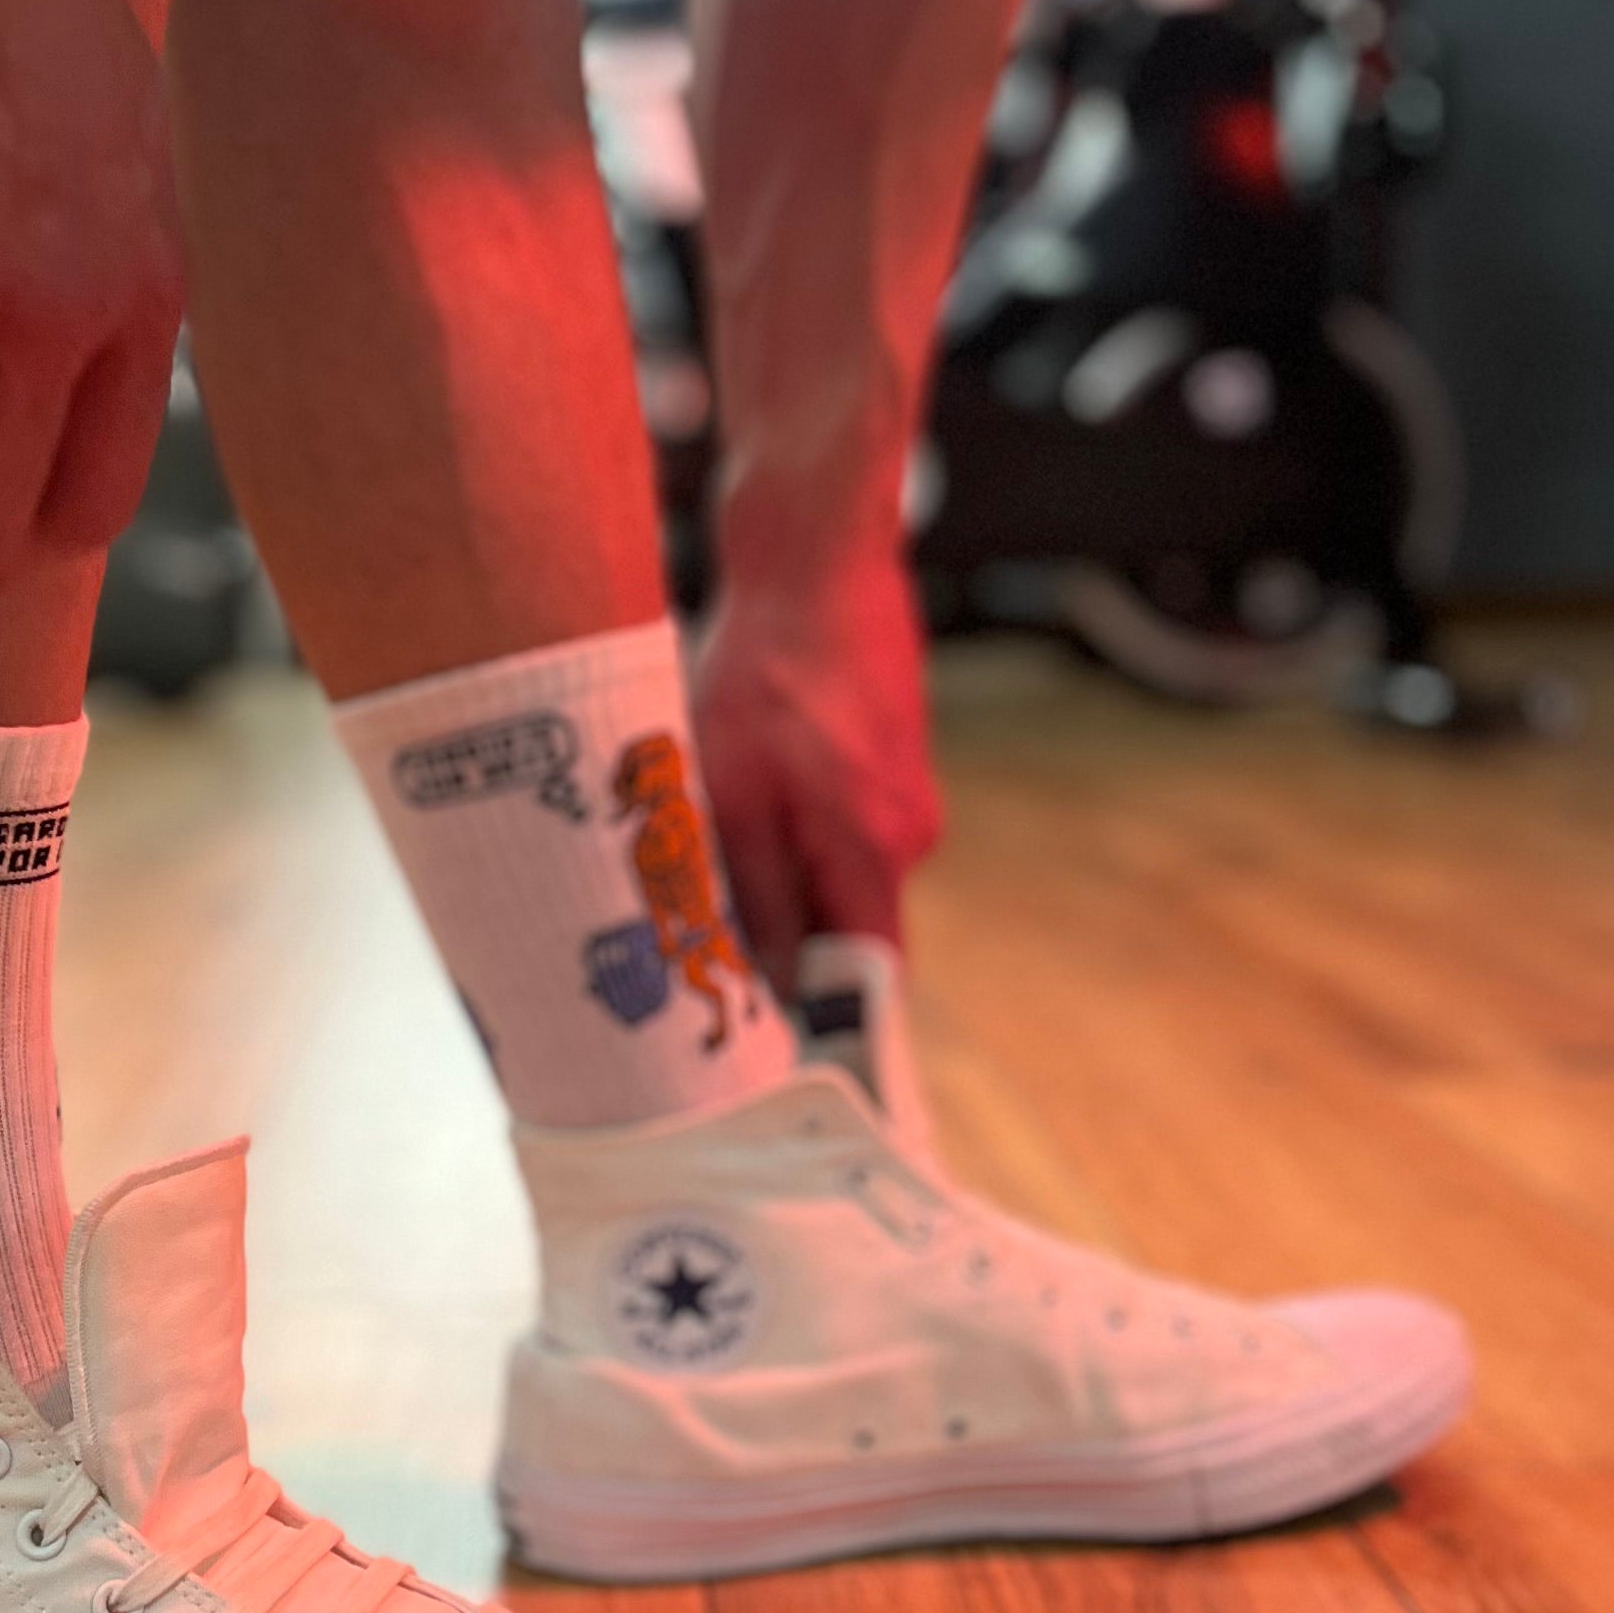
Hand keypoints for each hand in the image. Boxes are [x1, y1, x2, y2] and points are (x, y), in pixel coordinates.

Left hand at [692, 543, 942, 991]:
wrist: (816, 557)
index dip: (828, 1022)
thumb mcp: (733, 793)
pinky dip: (788, 820)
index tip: (781, 1055)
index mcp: (878, 849)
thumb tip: (772, 983)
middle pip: (845, 926)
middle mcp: (908, 831)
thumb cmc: (767, 668)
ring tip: (713, 830)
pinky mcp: (887, 758)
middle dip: (782, 937)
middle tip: (704, 938)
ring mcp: (904, 792)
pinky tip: (742, 780)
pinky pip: (834, 821)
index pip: (871, 978)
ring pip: (832, 870)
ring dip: (776, 870)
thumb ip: (759, 895)